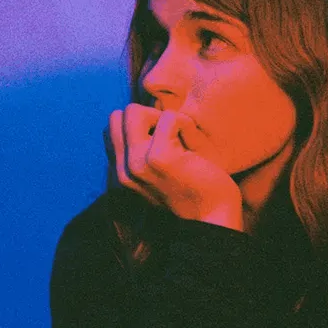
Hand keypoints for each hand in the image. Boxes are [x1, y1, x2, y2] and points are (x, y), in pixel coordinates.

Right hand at [104, 103, 241, 220]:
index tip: (164, 139)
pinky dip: (186, 124)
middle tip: (172, 136)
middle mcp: (123, 169)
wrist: (213, 217)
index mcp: (122, 172)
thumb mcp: (161, 169)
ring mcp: (137, 163)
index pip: (114, 127)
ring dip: (163, 118)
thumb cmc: (195, 188)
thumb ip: (144, 148)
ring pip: (134, 111)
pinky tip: (194, 146)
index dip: (141, 123)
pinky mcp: (158, 158)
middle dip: (147, 116)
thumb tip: (143, 112)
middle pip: (119, 115)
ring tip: (181, 140)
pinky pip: (169, 118)